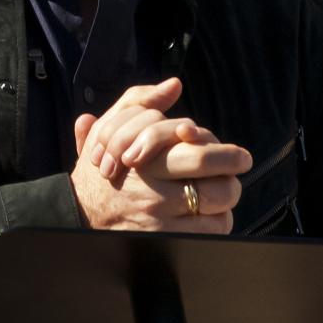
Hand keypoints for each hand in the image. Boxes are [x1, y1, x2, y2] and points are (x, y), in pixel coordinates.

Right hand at [69, 79, 251, 232]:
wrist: (80, 215)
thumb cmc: (102, 169)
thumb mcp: (110, 128)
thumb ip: (139, 102)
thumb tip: (174, 84)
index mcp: (140, 156)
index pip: (190, 143)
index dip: (215, 143)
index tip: (228, 146)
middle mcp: (151, 186)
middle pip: (206, 166)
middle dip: (232, 161)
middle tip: (242, 160)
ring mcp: (160, 215)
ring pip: (216, 199)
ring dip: (227, 192)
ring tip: (224, 187)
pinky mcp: (167, 238)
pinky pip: (211, 229)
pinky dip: (219, 219)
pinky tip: (211, 212)